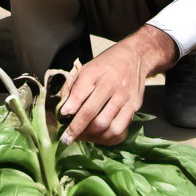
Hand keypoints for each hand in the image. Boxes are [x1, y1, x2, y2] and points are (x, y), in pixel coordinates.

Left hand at [57, 26, 175, 145]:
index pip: (80, 94)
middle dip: (77, 129)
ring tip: (82, 137)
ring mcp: (124, 98)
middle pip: (92, 114)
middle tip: (67, 137)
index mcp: (95, 73)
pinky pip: (120, 130)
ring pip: (106, 126)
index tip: (61, 120)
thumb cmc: (106, 64)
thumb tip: (64, 109)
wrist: (134, 57)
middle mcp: (111, 86)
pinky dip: (107, 138)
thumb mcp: (86, 68)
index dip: (69, 109)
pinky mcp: (134, 107)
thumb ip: (73, 87)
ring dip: (91, 136)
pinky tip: (98, 137)